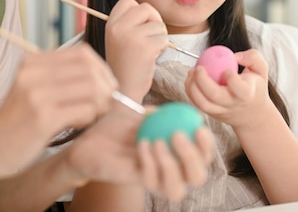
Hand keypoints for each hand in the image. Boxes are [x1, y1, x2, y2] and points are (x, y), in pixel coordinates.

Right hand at [0, 43, 116, 173]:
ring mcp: (37, 94)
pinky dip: (90, 117)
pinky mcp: (43, 117)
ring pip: (92, 88)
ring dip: (100, 104)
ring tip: (91, 115)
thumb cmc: (21, 121)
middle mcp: (33, 73)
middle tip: (104, 104)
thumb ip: (63, 77)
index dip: (101, 69)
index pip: (83, 53)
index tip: (105, 86)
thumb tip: (106, 77)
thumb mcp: (35, 88)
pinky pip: (85, 109)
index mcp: (33, 62)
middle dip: (106, 87)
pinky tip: (78, 124)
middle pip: (90, 69)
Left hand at [66, 110, 215, 199]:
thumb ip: (163, 113)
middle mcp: (171, 170)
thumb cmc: (119, 126)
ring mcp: (155, 179)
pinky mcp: (137, 183)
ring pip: (177, 189)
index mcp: (177, 153)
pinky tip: (141, 143)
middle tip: (178, 135)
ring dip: (171, 165)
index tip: (199, 127)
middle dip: (193, 157)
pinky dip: (149, 161)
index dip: (207, 145)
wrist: (90, 140)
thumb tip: (182, 107)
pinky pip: (150, 179)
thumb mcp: (142, 114)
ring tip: (157, 142)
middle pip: (197, 177)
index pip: (204, 156)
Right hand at [105, 0, 167, 100]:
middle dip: (153, 21)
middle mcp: (118, 27)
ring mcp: (131, 37)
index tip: (139, 26)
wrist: (122, 92)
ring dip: (158, 38)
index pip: (127, 0)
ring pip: (158, 25)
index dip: (138, 11)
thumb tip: (149, 10)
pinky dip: (161, 49)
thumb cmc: (124, 66)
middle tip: (149, 38)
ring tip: (147, 52)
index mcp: (110, 24)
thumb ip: (128, 23)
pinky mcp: (145, 48)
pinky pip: (163, 39)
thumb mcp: (118, 39)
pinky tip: (150, 58)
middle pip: (146, 8)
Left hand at [185, 49, 274, 129]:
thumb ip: (252, 57)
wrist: (253, 114)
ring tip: (191, 72)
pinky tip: (191, 79)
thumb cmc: (255, 87)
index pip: (239, 88)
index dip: (231, 78)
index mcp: (247, 94)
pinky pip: (197, 104)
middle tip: (198, 67)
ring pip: (203, 103)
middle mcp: (233, 105)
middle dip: (203, 80)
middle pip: (215, 96)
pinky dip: (191, 91)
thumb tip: (234, 56)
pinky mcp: (212, 114)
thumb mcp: (261, 70)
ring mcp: (221, 111)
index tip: (226, 70)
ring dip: (193, 87)